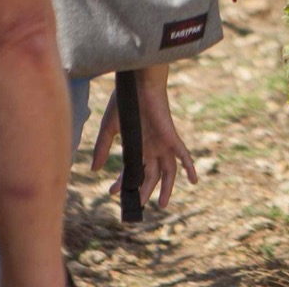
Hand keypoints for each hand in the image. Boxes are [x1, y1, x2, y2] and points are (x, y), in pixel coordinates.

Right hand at [92, 69, 199, 209]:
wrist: (138, 84)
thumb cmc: (124, 102)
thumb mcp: (109, 130)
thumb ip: (102, 149)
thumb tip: (94, 170)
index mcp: (138, 146)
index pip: (132, 171)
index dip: (123, 183)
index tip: (112, 193)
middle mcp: (151, 147)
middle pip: (150, 175)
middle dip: (144, 190)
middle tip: (137, 205)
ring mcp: (162, 143)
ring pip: (168, 171)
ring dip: (167, 187)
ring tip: (162, 205)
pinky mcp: (171, 137)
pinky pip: (184, 154)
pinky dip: (190, 166)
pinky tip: (194, 180)